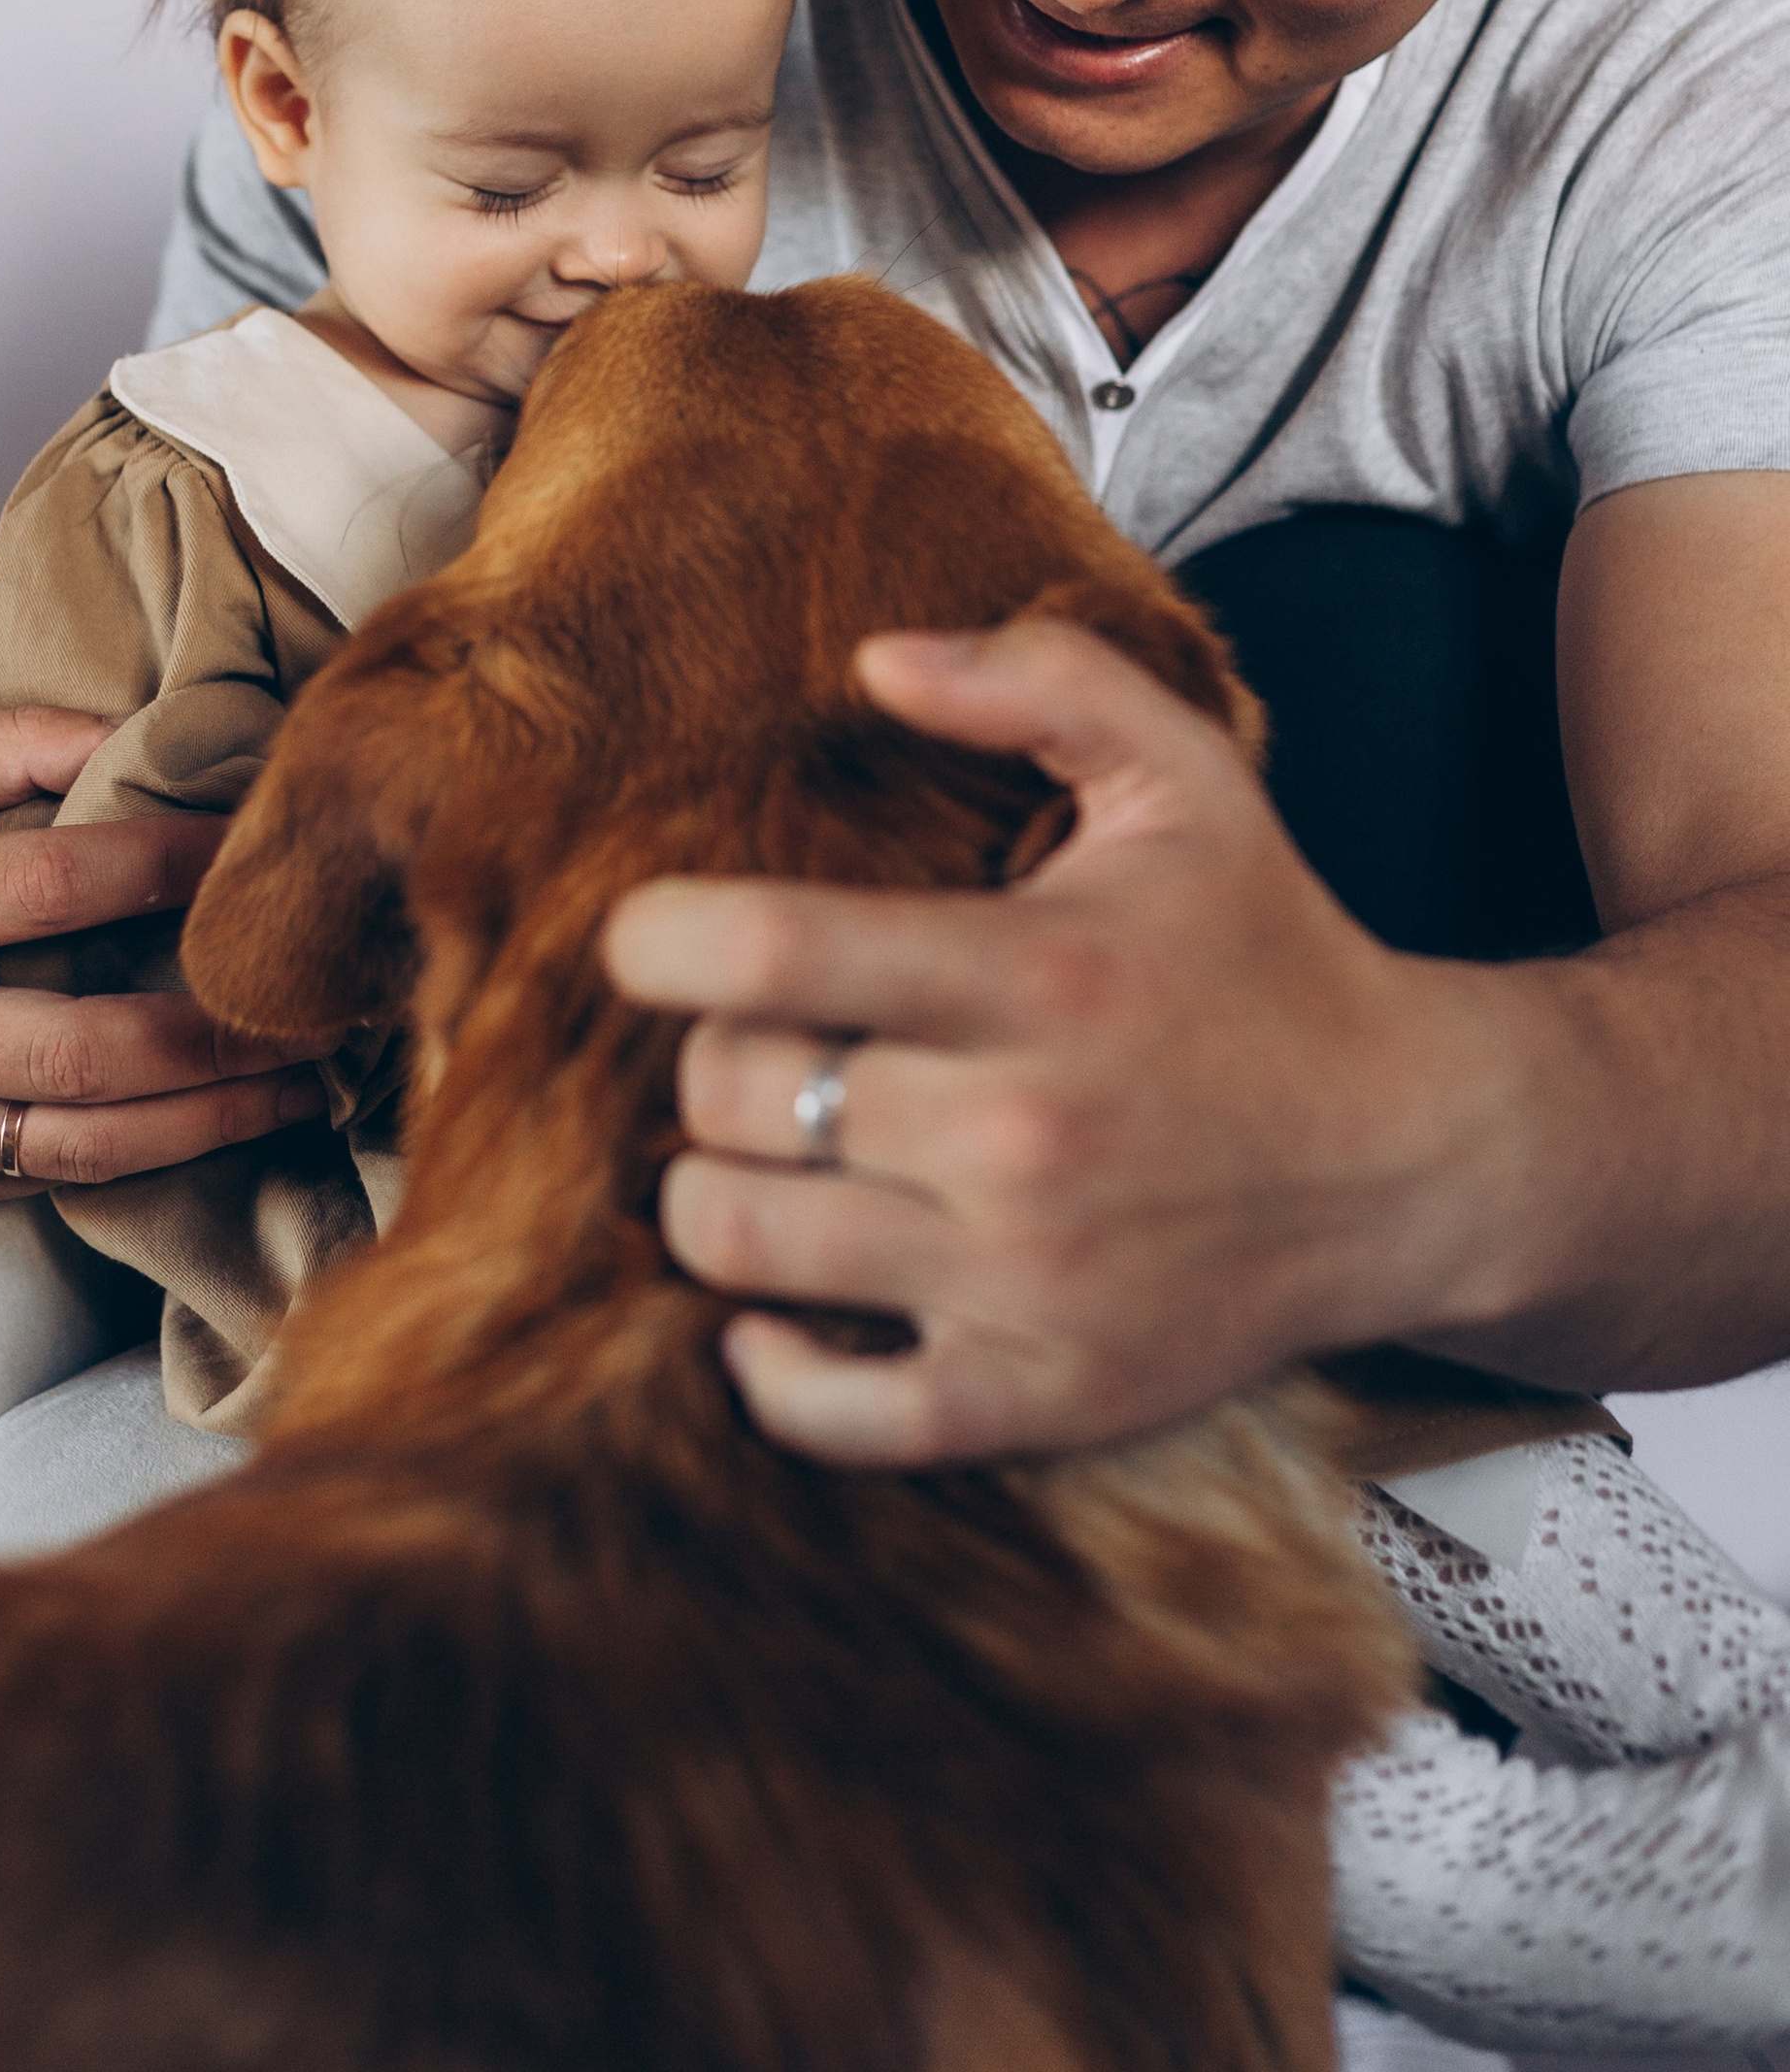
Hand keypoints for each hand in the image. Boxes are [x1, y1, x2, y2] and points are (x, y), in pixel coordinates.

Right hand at [0, 709, 332, 1213]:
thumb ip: (15, 740)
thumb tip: (147, 730)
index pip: (57, 888)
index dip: (172, 869)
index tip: (258, 851)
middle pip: (87, 1048)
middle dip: (222, 1032)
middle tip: (325, 1005)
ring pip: (82, 1143)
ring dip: (211, 1120)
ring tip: (304, 1086)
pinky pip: (46, 1184)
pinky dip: (145, 1160)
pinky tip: (220, 1125)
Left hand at [603, 622, 1523, 1463]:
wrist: (1418, 1160)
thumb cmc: (1271, 959)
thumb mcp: (1188, 781)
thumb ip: (1042, 681)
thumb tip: (875, 658)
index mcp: (1036, 975)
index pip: (766, 951)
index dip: (661, 938)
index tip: (653, 940)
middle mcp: (1020, 1133)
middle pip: (733, 1096)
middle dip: (710, 1061)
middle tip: (763, 1048)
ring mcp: (1025, 1280)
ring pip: (743, 1244)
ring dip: (717, 1195)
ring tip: (771, 1158)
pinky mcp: (1038, 1394)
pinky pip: (827, 1413)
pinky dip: (767, 1371)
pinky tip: (782, 1311)